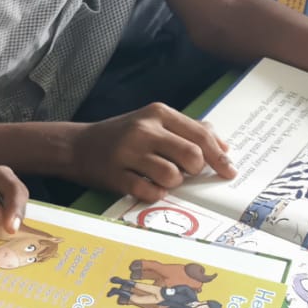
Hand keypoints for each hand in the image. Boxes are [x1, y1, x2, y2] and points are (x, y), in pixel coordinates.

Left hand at [0, 166, 28, 251]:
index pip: (13, 188)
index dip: (14, 205)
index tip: (8, 225)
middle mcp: (5, 196)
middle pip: (22, 206)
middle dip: (18, 219)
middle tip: (10, 234)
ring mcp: (5, 218)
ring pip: (22, 225)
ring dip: (17, 236)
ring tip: (10, 246)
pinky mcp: (0, 236)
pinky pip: (12, 242)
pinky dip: (10, 249)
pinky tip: (6, 256)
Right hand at [70, 104, 235, 202]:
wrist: (78, 146)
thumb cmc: (123, 135)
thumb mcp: (153, 122)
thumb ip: (188, 130)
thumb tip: (222, 146)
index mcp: (158, 114)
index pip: (200, 135)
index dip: (219, 156)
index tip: (229, 171)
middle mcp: (144, 130)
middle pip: (191, 156)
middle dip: (196, 171)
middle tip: (188, 174)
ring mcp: (128, 152)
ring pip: (171, 176)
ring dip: (174, 183)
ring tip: (164, 179)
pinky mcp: (115, 174)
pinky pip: (148, 191)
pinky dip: (155, 194)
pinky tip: (150, 188)